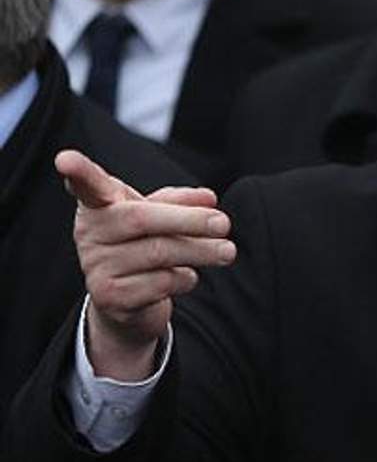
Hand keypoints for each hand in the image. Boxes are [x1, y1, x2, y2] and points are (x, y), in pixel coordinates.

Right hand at [57, 150, 235, 380]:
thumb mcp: (161, 216)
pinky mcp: (110, 297)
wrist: (130, 302)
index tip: (64, 159)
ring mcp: (95, 266)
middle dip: (189, 221)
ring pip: (158, 253)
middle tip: (225, 224)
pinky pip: (161, 283)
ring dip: (201, 251)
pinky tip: (187, 275)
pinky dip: (185, 278)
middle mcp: (89, 234)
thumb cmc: (146, 244)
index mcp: (99, 206)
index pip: (87, 186)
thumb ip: (182, 202)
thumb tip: (209, 199)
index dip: (78, 172)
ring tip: (227, 251)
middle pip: (141, 219)